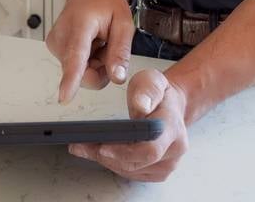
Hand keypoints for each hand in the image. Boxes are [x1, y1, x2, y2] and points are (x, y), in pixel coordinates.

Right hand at [45, 0, 133, 102]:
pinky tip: (91, 44)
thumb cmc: (104, 1)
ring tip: (99, 42)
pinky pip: (76, 68)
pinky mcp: (55, 48)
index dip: (70, 79)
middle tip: (107, 46)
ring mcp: (55, 43)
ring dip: (95, 64)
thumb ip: (120, 51)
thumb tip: (117, 77)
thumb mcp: (123, 22)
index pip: (75, 57)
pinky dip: (88, 61)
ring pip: (80, 73)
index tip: (64, 96)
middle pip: (82, 73)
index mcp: (80, 25)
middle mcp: (62, 36)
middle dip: (100, 68)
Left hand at [67, 69, 189, 181]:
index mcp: (173, 128)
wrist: (171, 106)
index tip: (101, 147)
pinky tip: (97, 152)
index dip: (124, 152)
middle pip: (136, 163)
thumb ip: (147, 91)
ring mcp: (167, 164)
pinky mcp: (157, 172)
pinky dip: (113, 164)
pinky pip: (132, 173)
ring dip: (106, 161)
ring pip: (131, 171)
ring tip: (84, 147)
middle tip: (81, 145)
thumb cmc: (160, 93)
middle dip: (106, 156)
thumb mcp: (153, 80)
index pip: (149, 150)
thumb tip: (141, 106)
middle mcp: (173, 150)